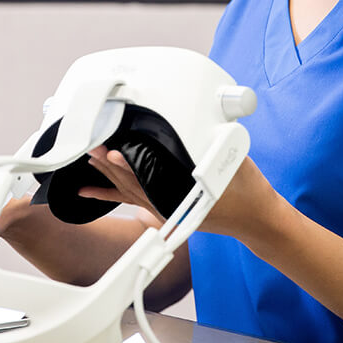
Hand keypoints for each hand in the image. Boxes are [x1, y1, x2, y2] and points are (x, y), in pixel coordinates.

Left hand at [79, 146, 283, 240]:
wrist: (255, 218)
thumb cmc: (247, 193)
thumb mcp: (236, 162)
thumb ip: (215, 144)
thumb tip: (200, 123)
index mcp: (185, 196)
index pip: (150, 179)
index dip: (129, 166)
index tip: (114, 153)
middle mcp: (170, 205)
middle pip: (133, 184)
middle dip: (111, 165)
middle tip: (93, 147)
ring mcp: (164, 208)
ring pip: (128, 191)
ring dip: (107, 174)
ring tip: (90, 157)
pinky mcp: (163, 207)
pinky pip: (130, 199)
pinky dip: (108, 193)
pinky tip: (87, 190)